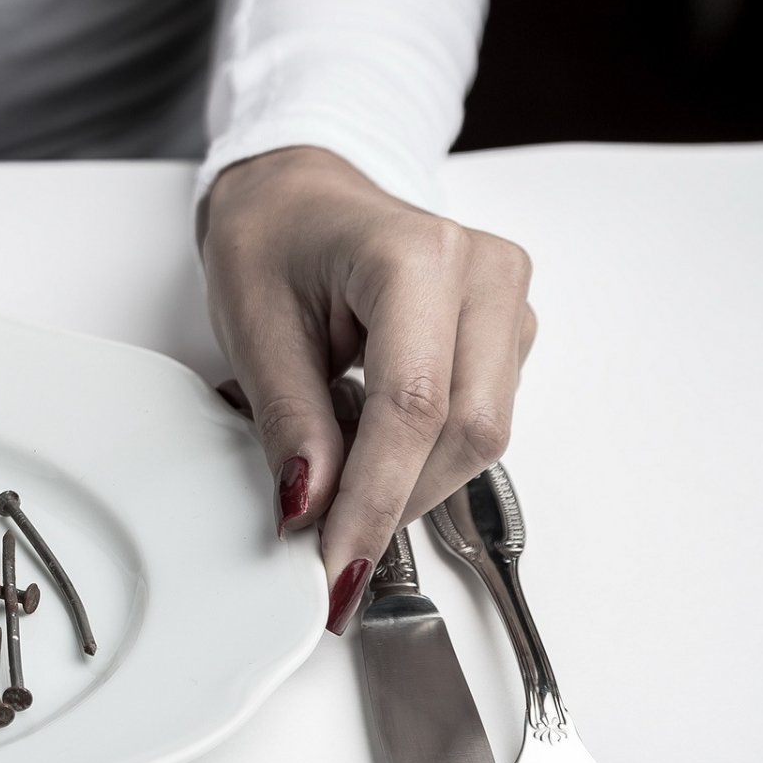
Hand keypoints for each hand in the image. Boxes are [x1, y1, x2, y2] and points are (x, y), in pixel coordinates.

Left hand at [199, 147, 536, 633]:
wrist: (298, 197)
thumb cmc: (272, 240)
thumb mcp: (254, 327)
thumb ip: (290, 421)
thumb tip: (311, 510)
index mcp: (416, 256)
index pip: (413, 407)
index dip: (374, 499)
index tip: (335, 566)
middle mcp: (484, 273)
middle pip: (467, 433)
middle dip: (396, 502)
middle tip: (328, 550)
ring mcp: (508, 300)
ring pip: (484, 436)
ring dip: (411, 484)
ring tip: (338, 486)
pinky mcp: (508, 332)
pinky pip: (483, 420)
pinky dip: (425, 457)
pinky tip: (372, 449)